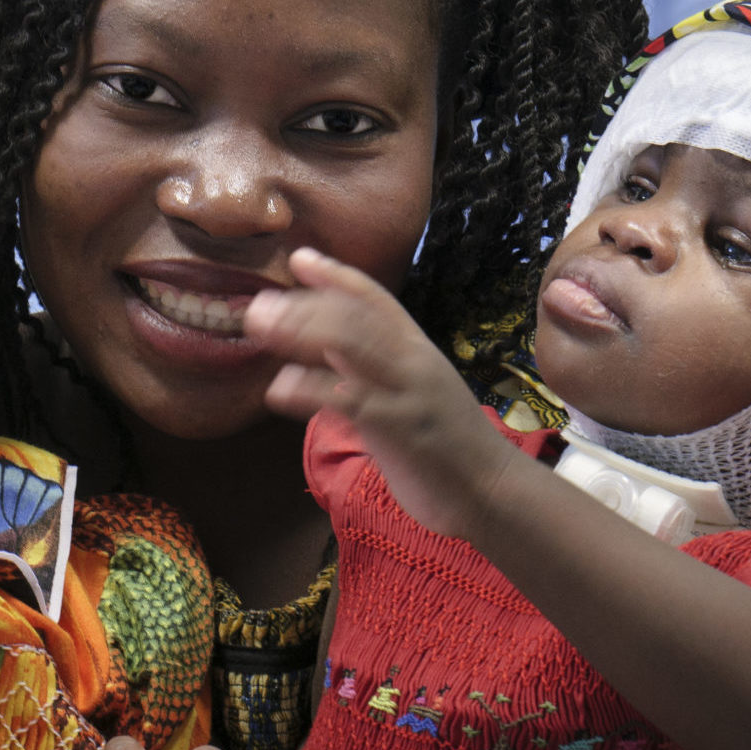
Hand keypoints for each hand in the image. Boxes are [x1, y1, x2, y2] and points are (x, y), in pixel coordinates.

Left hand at [244, 248, 516, 538]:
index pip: (377, 300)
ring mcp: (408, 391)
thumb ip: (374, 371)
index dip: (337, 276)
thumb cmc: (446, 449)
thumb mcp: (411, 396)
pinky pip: (351, 399)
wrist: (491, 492)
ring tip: (260, 327)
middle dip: (306, 303)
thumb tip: (328, 348)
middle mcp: (414, 361)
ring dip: (300, 330)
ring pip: (353, 343)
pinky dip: (310, 389)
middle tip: (260, 302)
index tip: (300, 258)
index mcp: (418, 352)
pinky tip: (279, 388)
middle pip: (356, 315)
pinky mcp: (399, 428)